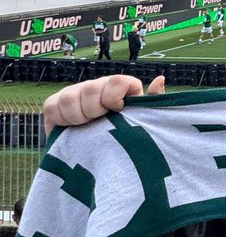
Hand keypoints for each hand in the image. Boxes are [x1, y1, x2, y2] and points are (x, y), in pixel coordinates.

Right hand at [43, 74, 165, 131]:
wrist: (98, 157)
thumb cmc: (126, 136)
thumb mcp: (143, 121)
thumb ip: (152, 101)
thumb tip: (160, 78)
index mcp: (119, 88)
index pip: (117, 80)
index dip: (115, 96)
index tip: (117, 110)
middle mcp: (96, 87)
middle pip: (91, 87)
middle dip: (95, 109)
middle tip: (99, 122)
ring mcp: (74, 94)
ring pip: (70, 96)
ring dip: (78, 116)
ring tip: (87, 127)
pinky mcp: (54, 105)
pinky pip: (53, 106)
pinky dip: (62, 119)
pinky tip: (72, 127)